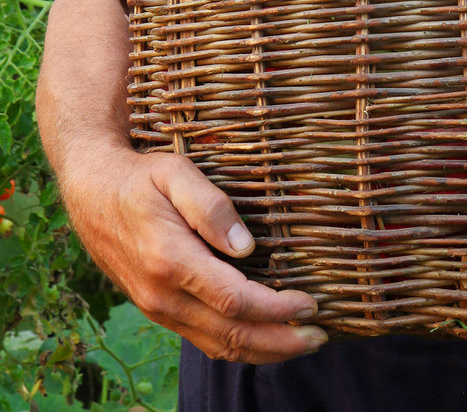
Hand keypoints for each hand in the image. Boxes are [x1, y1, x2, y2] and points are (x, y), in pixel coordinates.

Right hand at [62, 143, 327, 363]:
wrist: (90, 192)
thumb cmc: (139, 177)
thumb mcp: (176, 172)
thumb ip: (212, 207)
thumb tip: (248, 246)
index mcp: (171, 260)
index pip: (234, 300)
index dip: (277, 309)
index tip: (311, 304)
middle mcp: (163, 295)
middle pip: (231, 334)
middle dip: (280, 340)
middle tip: (319, 335)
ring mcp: (158, 308)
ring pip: (217, 345)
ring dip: (263, 350)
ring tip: (302, 342)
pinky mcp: (158, 310)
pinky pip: (202, 340)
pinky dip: (237, 346)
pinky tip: (263, 339)